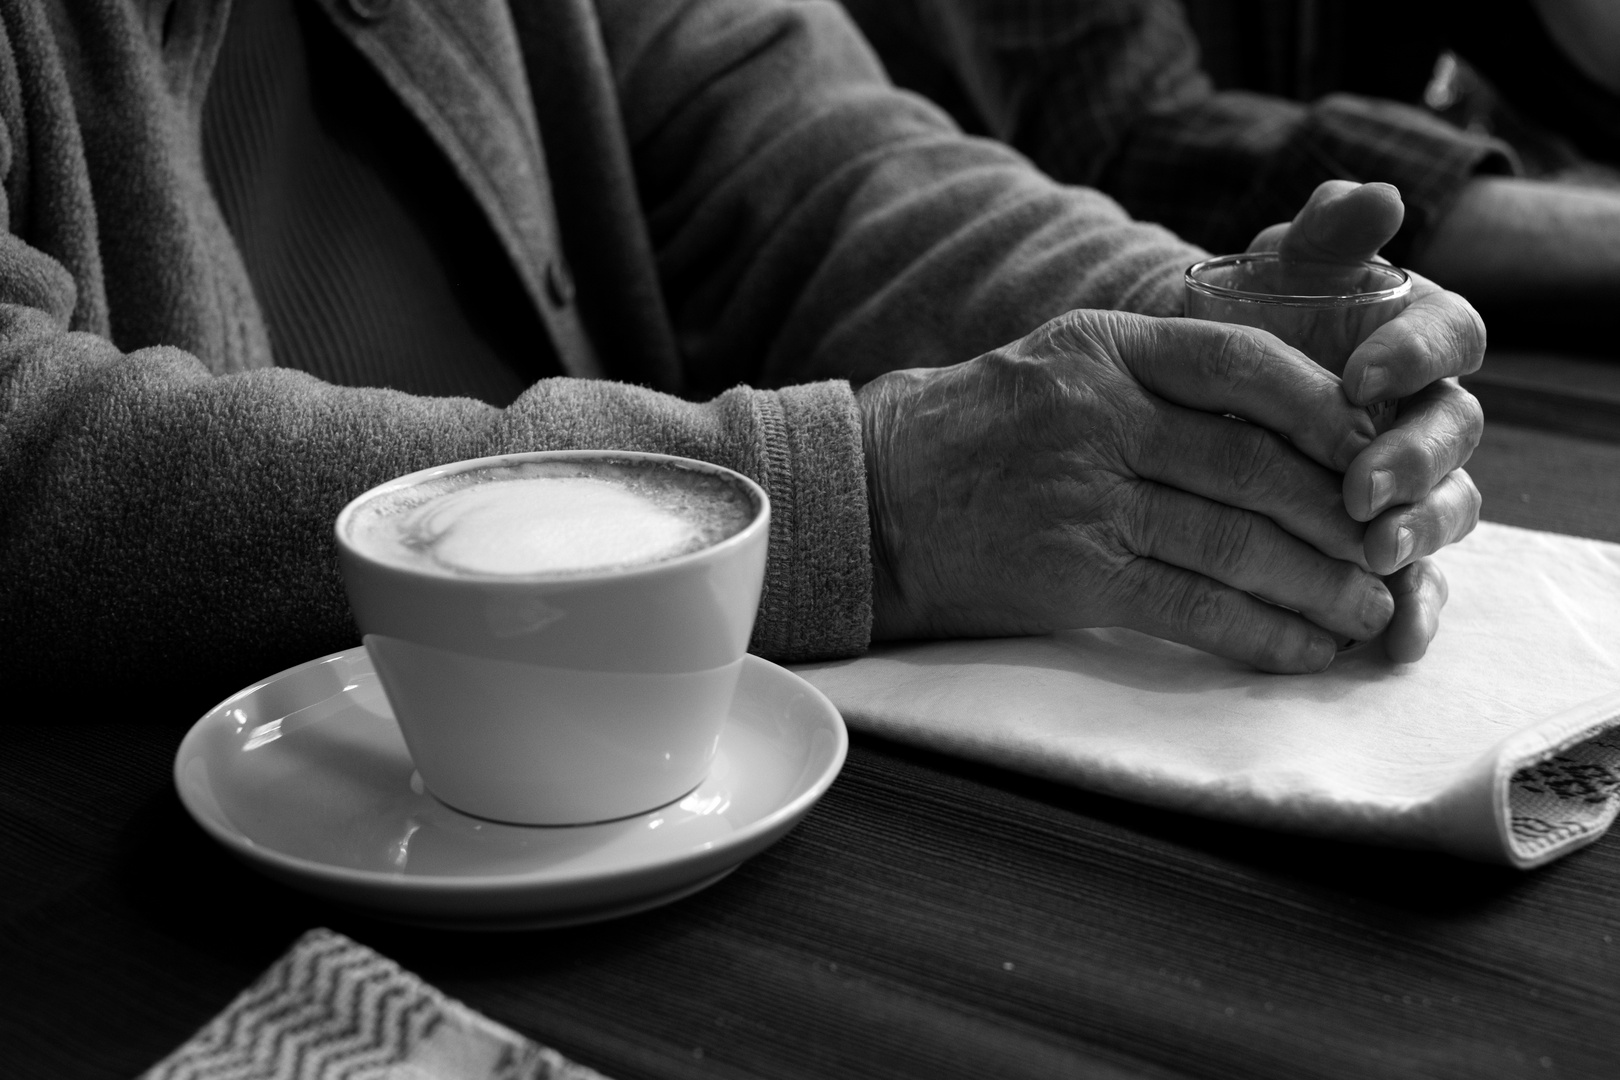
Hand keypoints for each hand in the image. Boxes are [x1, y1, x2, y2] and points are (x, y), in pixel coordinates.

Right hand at [860, 309, 1393, 673]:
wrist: (871, 498)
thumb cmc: (981, 433)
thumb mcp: (1062, 365)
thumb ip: (1161, 376)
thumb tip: (1291, 424)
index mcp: (1104, 348)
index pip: (1241, 362)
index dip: (1323, 406)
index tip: (1376, 445)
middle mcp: (1096, 415)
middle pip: (1252, 464)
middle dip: (1340, 516)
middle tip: (1395, 549)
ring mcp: (1080, 497)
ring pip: (1233, 542)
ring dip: (1317, 585)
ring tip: (1368, 610)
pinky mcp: (1069, 576)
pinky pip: (1189, 606)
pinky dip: (1260, 634)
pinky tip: (1304, 650)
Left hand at [1248, 181, 1484, 661]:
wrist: (1204, 390)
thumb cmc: (1251, 322)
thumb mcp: (1275, 273)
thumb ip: (1323, 238)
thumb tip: (1370, 198)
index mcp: (1418, 336)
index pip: (1452, 338)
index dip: (1416, 355)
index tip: (1361, 374)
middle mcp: (1429, 410)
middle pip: (1454, 434)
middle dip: (1412, 460)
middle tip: (1359, 487)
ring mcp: (1415, 481)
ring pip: (1447, 508)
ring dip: (1416, 533)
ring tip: (1370, 557)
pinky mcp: (1391, 539)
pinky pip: (1420, 578)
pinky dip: (1413, 608)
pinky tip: (1390, 640)